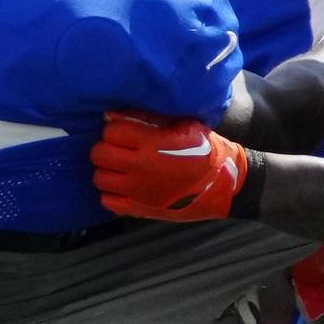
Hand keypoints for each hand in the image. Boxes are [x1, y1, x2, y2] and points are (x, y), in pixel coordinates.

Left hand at [90, 111, 250, 222]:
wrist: (224, 185)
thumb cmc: (204, 150)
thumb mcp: (184, 126)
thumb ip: (148, 118)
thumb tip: (110, 114)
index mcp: (152, 143)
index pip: (111, 131)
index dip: (116, 130)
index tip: (125, 133)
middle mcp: (141, 167)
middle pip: (99, 154)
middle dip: (107, 149)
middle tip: (119, 150)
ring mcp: (138, 190)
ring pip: (99, 178)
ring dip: (107, 171)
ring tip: (122, 169)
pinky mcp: (139, 209)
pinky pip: (108, 201)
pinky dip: (112, 194)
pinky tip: (125, 188)